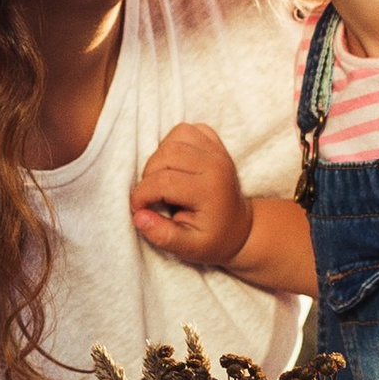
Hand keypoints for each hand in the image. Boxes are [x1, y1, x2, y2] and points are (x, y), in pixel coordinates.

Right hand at [132, 120, 250, 270]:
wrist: (239, 227)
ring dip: (158, 158)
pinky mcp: (215, 142)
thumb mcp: (189, 248)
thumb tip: (139, 217)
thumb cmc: (212, 239)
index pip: (164, 182)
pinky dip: (172, 143)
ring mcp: (217, 150)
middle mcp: (215, 164)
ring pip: (173, 138)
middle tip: (150, 196)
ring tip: (160, 180)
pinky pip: (185, 130)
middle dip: (148, 176)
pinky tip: (173, 165)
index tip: (138, 209)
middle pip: (166, 155)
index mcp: (210, 189)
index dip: (142, 195)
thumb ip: (163, 235)